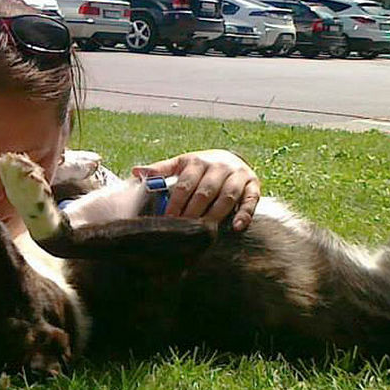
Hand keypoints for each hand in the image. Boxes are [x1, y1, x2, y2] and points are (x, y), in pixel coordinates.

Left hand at [132, 149, 259, 230]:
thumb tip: (136, 172)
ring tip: (205, 231)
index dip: (176, 203)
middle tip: (183, 230)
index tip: (167, 220)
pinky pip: (251, 200)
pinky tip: (237, 227)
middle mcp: (219, 167)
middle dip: (193, 212)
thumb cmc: (200, 167)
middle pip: (205, 192)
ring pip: (227, 196)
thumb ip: (160, 170)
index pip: (185, 184)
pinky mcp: (254, 184)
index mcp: (197, 162)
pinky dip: (245, 213)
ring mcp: (238, 175)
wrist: (231, 158)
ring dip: (216, 214)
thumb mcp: (180, 165)